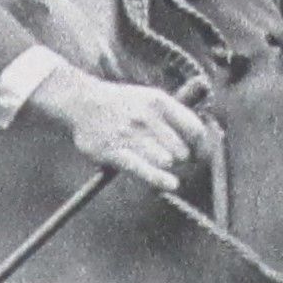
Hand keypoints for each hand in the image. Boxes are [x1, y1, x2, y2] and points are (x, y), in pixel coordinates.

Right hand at [24, 67, 220, 196]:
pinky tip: (170, 184)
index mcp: (159, 101)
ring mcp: (130, 135)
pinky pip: (143, 170)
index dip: (201, 146)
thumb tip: (198, 137)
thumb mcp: (148, 97)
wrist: (81, 102)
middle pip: (181, 149)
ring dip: (168, 166)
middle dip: (183, 159)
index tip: (201, 155)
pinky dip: (159, 179)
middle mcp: (147, 117)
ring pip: (166, 160)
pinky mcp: (115, 152)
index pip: (194, 128)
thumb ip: (173, 114)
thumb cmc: (119, 103)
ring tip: (163, 164)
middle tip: (176, 160)